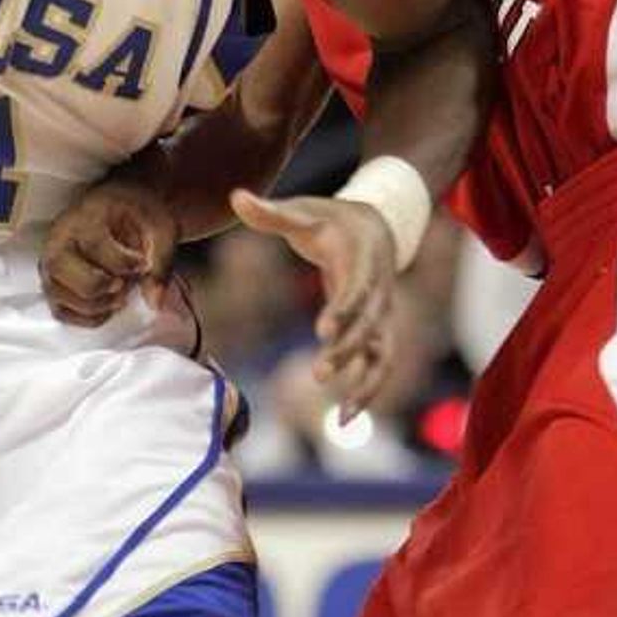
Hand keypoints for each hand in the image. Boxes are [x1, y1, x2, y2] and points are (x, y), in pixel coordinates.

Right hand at [41, 174, 179, 325]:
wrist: (123, 213)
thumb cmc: (138, 218)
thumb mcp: (160, 229)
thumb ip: (161, 262)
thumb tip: (154, 301)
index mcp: (85, 215)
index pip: (93, 244)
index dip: (121, 263)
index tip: (143, 265)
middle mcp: (58, 238)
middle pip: (60, 268)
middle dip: (99, 285)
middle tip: (124, 283)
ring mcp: (50, 262)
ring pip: (59, 294)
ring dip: (96, 305)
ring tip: (120, 292)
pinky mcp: (53, 284)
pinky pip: (62, 312)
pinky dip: (88, 317)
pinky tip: (109, 304)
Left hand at [231, 186, 400, 419]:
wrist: (377, 225)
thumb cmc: (331, 220)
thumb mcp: (303, 211)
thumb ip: (270, 212)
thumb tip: (234, 196)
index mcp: (363, 263)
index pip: (358, 290)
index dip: (344, 310)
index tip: (324, 330)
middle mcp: (380, 294)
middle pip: (369, 328)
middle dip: (346, 352)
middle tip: (317, 374)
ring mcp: (382, 317)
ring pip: (382, 356)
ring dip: (365, 385)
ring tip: (341, 418)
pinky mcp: (377, 332)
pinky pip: (379, 366)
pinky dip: (367, 391)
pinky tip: (343, 419)